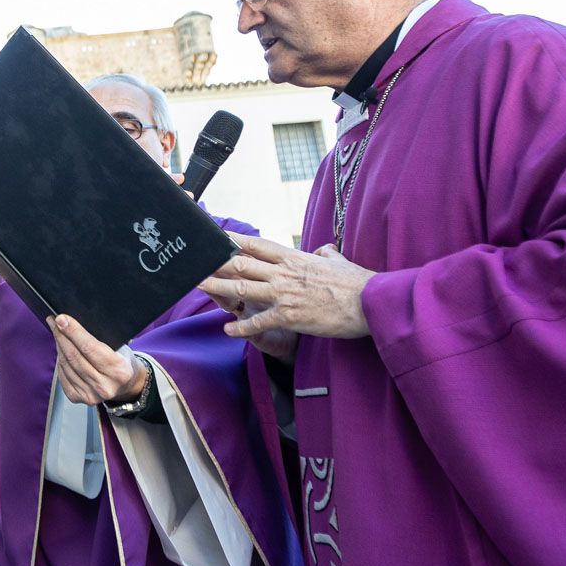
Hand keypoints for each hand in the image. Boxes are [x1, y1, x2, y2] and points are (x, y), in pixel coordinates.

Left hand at [46, 315, 145, 404]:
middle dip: (61, 336)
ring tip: (57, 333)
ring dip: (59, 346)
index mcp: (118, 370)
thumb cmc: (122, 362)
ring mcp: (90, 395)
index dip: (73, 332)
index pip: (89, 347)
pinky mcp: (79, 398)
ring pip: (66, 365)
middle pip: (74, 356)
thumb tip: (73, 323)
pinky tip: (61, 351)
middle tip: (54, 321)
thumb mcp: (121, 347)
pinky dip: (60, 361)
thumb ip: (100, 339)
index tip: (61, 319)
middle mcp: (104, 385)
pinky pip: (62, 376)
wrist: (126, 386)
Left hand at [200, 237, 374, 344]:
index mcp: (294, 258)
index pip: (257, 245)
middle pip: (241, 265)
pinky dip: (241, 326)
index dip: (232, 241)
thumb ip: (326, 254)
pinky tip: (227, 329)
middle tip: (194, 263)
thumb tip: (324, 249)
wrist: (371, 302)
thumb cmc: (357, 282)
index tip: (214, 236)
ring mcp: (285, 294)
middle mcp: (284, 273)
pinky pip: (259, 321)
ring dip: (217, 288)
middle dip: (216, 264)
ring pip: (242, 289)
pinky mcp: (290, 316)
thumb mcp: (338, 262)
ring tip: (197, 286)